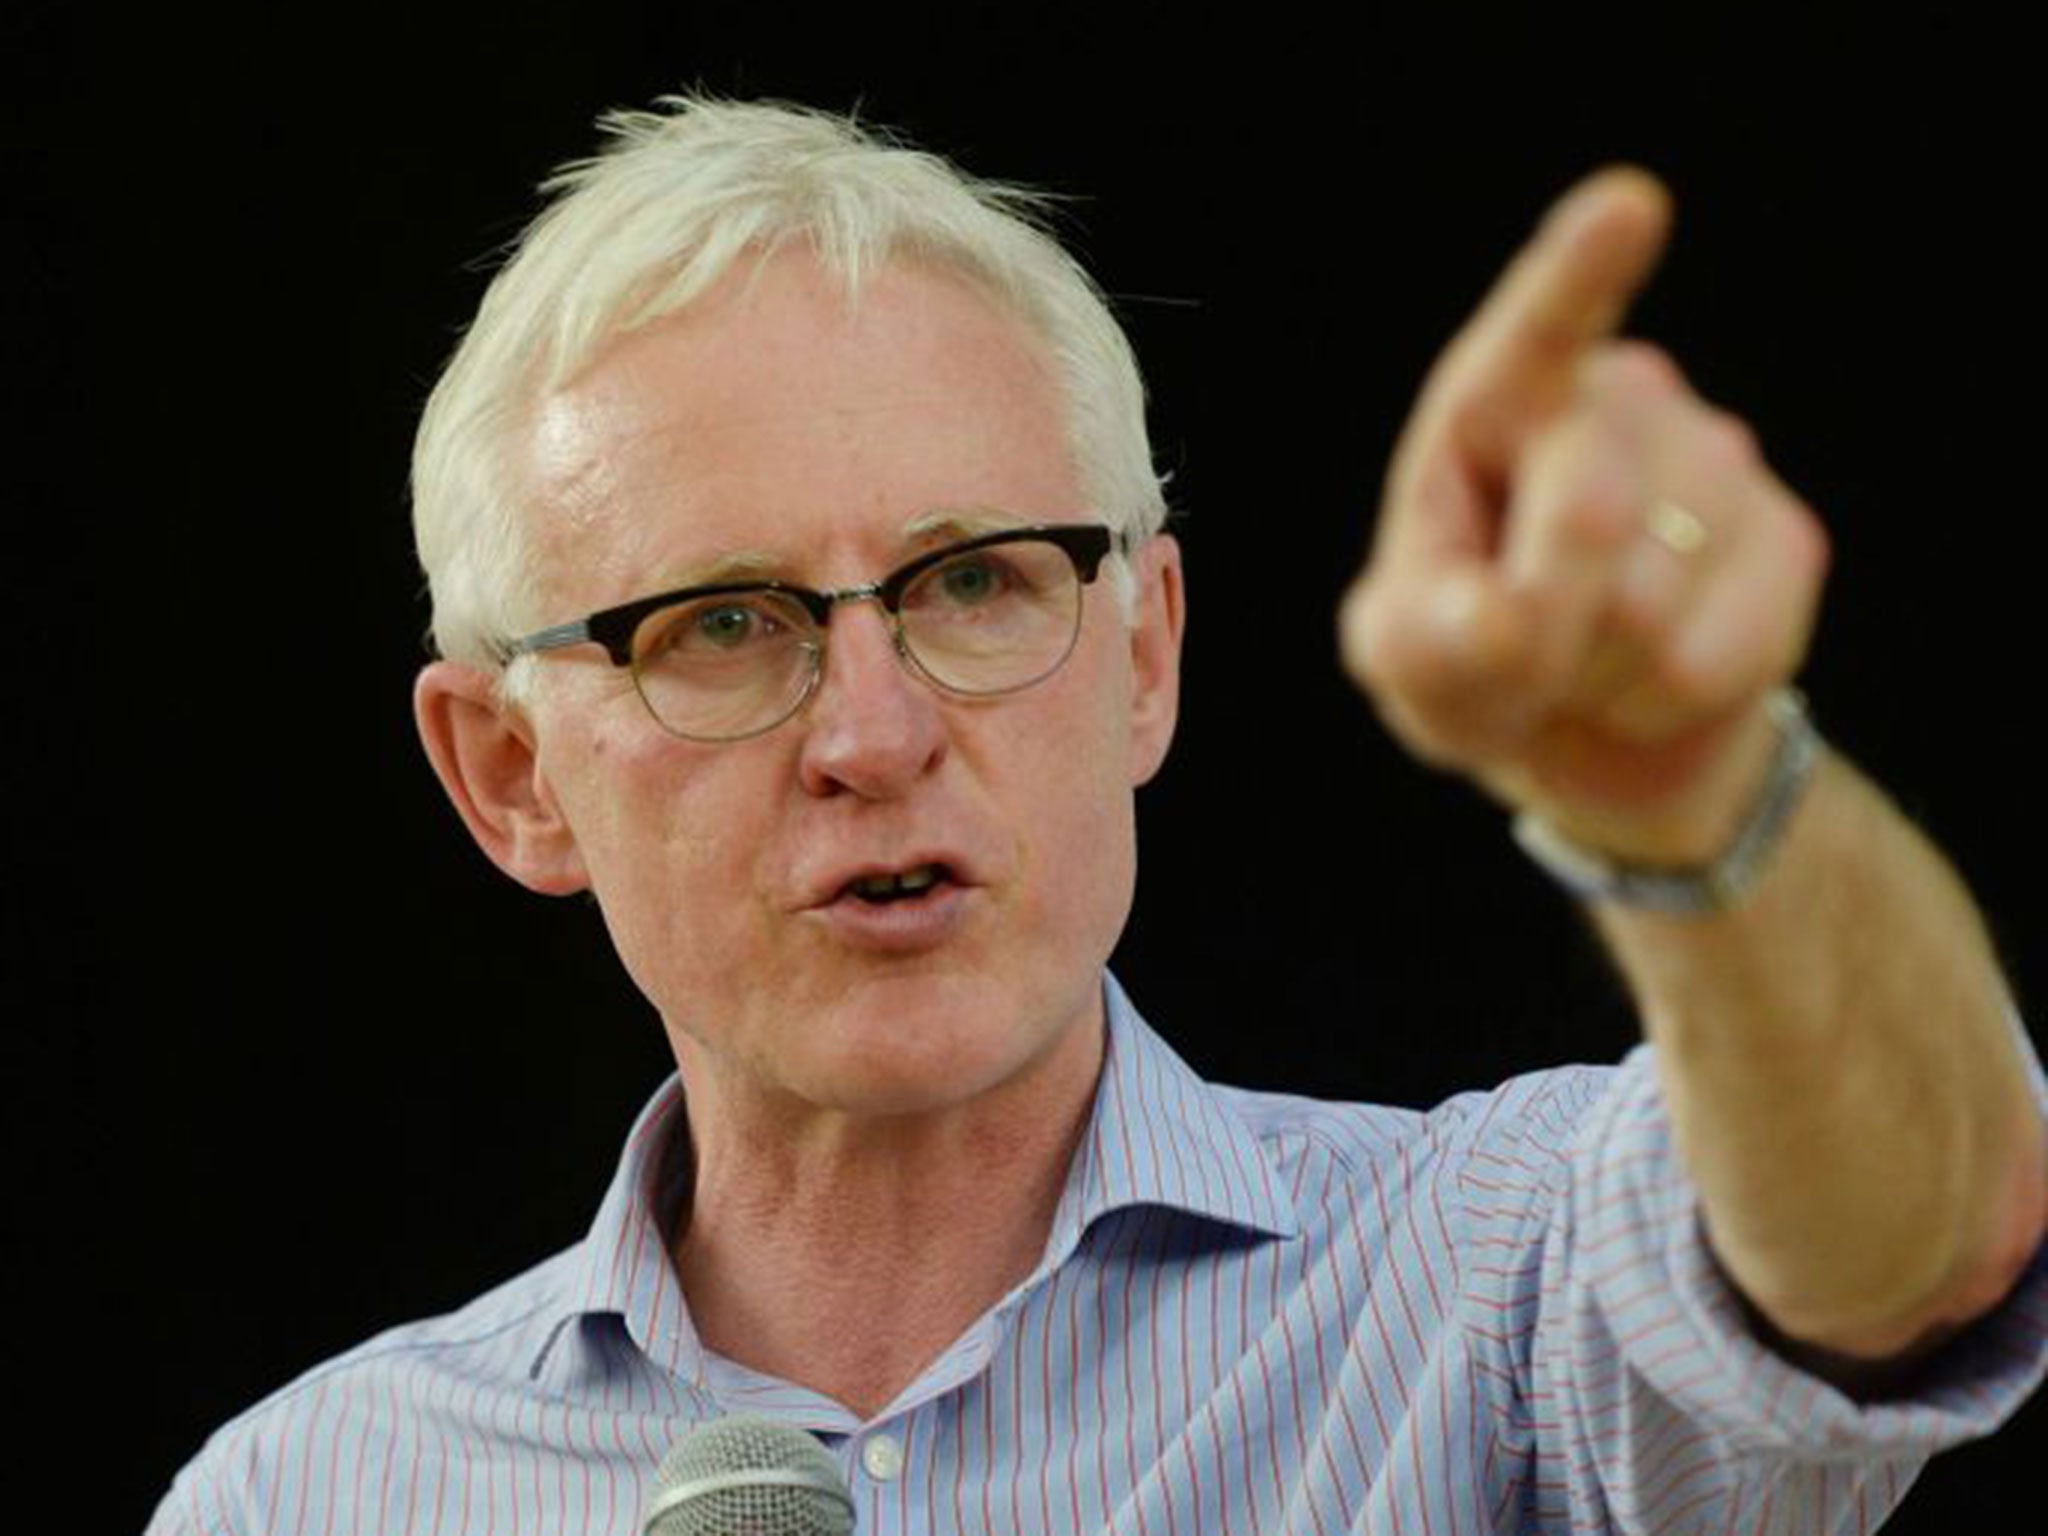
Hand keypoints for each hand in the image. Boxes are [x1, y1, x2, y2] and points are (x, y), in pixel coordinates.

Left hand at [1339, 169, 1830, 865]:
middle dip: (1537, 619)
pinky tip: (1648, 680)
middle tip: (1517, 652)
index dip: (1577, 273)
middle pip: (1585, 514)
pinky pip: (1710, 662)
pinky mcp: (1787, 544)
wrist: (1590, 733)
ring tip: (1585, 658)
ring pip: (1647, 608)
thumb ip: (1428, 638)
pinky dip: (1656, 705)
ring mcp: (1715, 463)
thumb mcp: (1409, 656)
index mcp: (1500, 406)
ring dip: (1594, 673)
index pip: (1534, 336)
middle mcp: (1618, 404)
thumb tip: (1508, 619)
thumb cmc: (1474, 660)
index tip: (1627, 205)